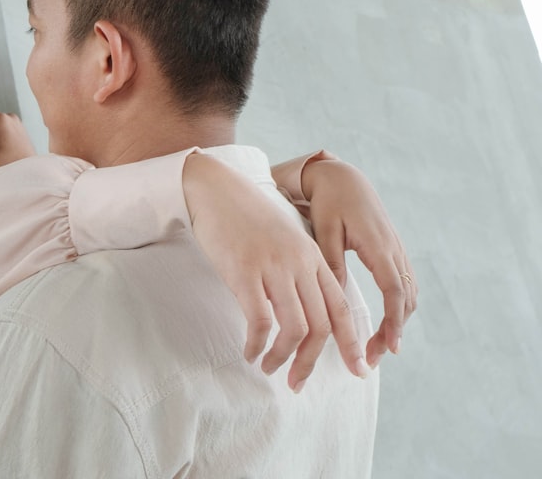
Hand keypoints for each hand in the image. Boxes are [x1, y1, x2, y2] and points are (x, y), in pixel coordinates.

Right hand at [182, 152, 368, 390]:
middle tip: (297, 382)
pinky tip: (249, 351)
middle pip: (322, 326)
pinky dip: (257, 345)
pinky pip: (259, 321)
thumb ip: (296, 270)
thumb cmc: (244, 217)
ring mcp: (273, 266)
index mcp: (312, 257)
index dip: (351, 343)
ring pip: (295, 329)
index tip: (357, 369)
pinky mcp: (244, 271)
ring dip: (283, 358)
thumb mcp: (282, 240)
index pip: (342, 308)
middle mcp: (299, 263)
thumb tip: (299, 311)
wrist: (214, 188)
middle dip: (312, 362)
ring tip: (269, 367)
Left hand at [301, 158, 417, 367]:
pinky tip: (385, 321)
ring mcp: (398, 250)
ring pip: (408, 294)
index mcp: (378, 247)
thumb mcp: (324, 232)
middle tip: (370, 357)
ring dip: (397, 322)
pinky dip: (400, 306)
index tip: (388, 349)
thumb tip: (333, 301)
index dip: (392, 323)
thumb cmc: (329, 203)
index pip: (394, 293)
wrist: (343, 177)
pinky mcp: (394, 250)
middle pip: (404, 301)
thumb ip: (331, 265)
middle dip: (392, 332)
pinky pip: (405, 283)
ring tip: (376, 346)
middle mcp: (394, 250)